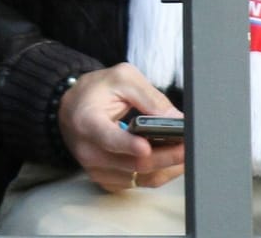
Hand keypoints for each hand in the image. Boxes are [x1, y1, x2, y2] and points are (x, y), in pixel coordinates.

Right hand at [56, 64, 185, 192]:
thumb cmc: (95, 91)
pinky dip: (159, 173)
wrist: (72, 109)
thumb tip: (176, 118)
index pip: (108, 139)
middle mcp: (89, 151)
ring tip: (185, 152)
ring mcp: (97, 169)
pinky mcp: (107, 179)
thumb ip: (149, 96)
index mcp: (87, 123)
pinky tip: (170, 160)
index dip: (129, 145)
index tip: (147, 146)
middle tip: (188, 146)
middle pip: (134, 163)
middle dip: (166, 156)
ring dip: (168, 167)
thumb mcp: (121, 78)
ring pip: (141, 177)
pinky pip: (139, 183)